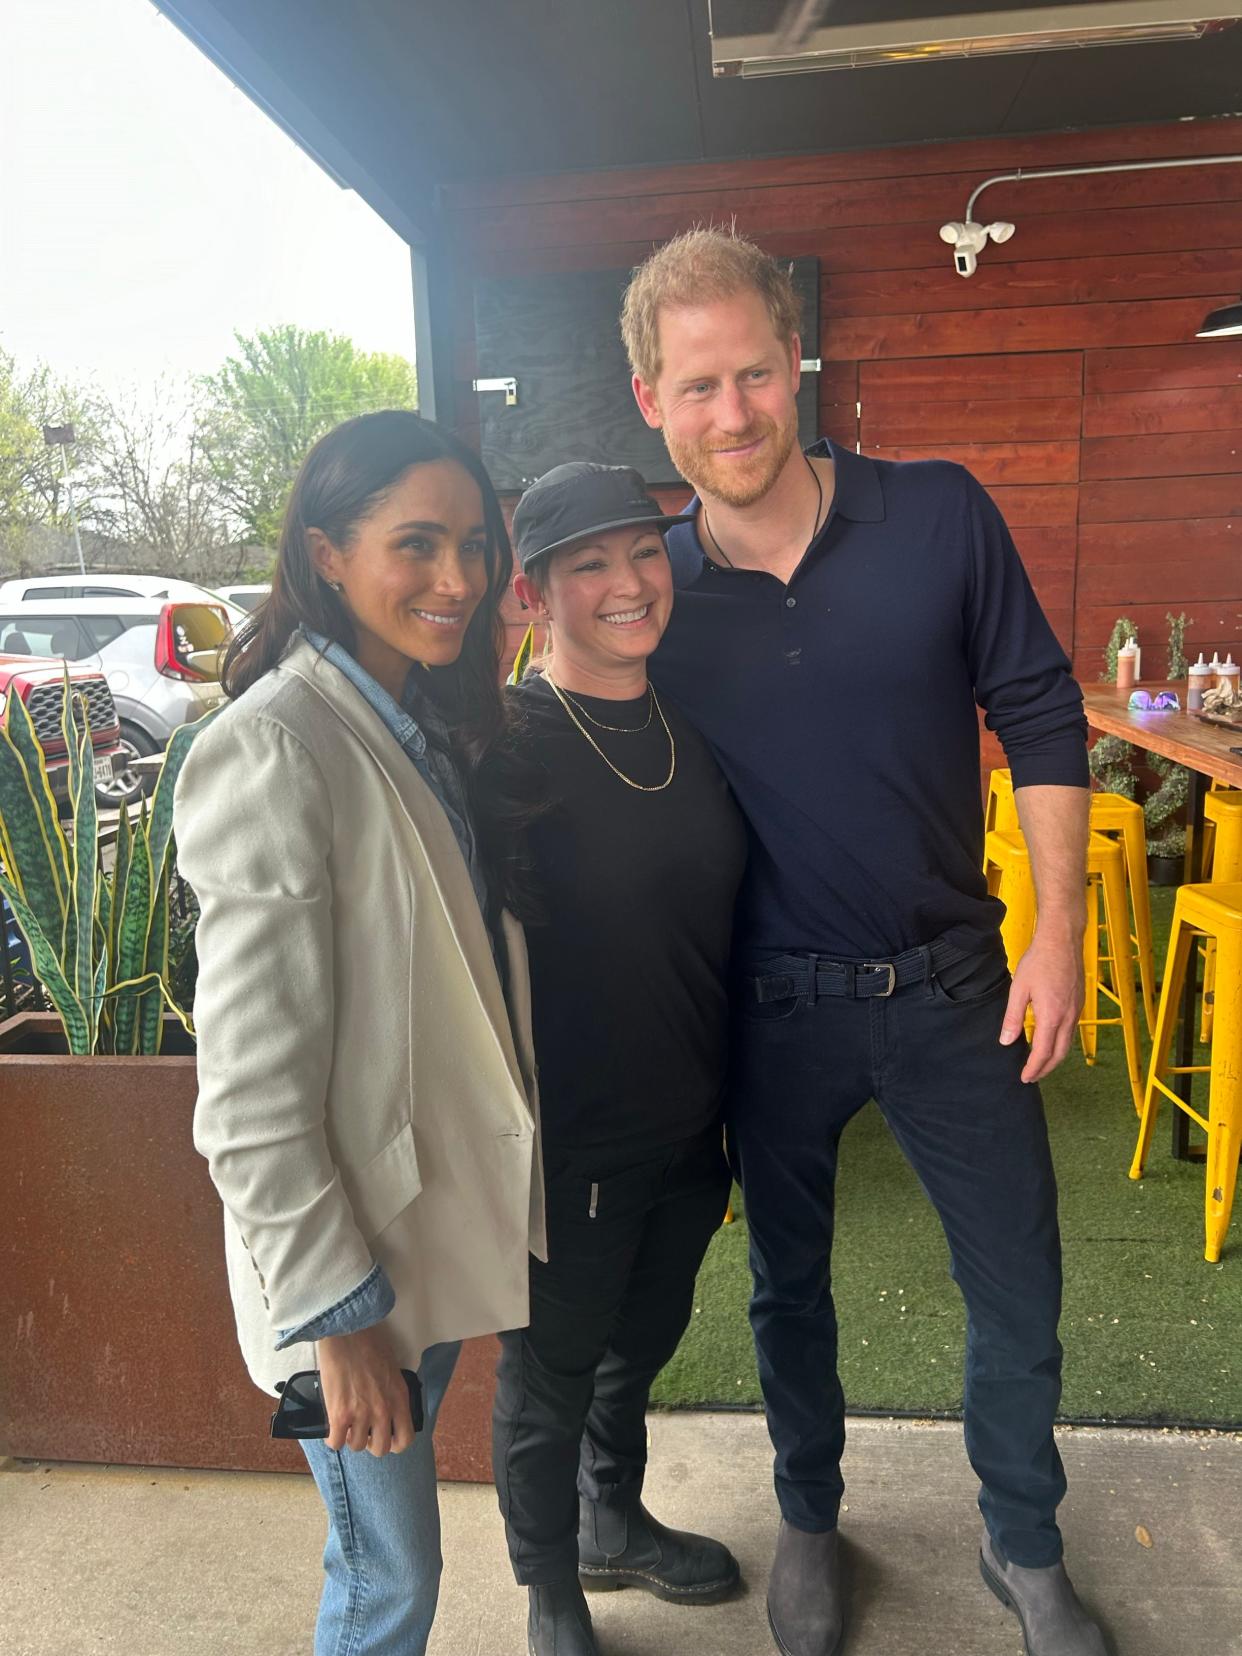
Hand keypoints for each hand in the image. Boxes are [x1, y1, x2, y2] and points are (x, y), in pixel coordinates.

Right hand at [317, 1324, 415, 1456]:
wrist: (347, 1332)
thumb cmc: (369, 1344)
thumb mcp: (392, 1371)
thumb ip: (392, 1395)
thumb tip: (385, 1412)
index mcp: (399, 1399)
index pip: (405, 1439)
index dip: (394, 1443)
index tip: (384, 1435)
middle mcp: (383, 1410)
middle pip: (380, 1449)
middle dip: (371, 1442)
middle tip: (363, 1430)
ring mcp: (361, 1414)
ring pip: (357, 1446)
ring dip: (351, 1437)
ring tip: (346, 1424)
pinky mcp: (339, 1414)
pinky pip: (336, 1443)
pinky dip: (332, 1439)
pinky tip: (332, 1428)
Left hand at [1000, 927, 1083, 1084]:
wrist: (1062, 941)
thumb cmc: (1039, 961)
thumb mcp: (1019, 989)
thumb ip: (1013, 1018)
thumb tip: (1006, 1041)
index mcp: (1052, 1016)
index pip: (1043, 1053)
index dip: (1034, 1068)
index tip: (1025, 1077)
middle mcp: (1068, 1017)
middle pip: (1060, 1054)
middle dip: (1046, 1069)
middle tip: (1032, 1076)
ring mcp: (1076, 1011)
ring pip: (1068, 1044)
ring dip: (1055, 1058)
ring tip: (1040, 1063)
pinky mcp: (1079, 1004)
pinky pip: (1072, 1031)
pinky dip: (1062, 1043)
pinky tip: (1052, 1041)